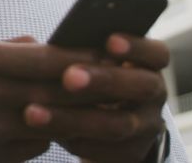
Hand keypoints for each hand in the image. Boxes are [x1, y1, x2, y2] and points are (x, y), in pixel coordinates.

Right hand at [0, 38, 101, 162]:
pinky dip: (47, 136)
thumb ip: (6, 49)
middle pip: (53, 92)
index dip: (78, 57)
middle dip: (87, 88)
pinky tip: (47, 126)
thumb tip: (49, 46)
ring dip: (71, 114)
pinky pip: (37, 147)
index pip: (43, 57)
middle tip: (114, 81)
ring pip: (51, 122)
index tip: (104, 53)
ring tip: (88, 104)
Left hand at [24, 34, 168, 161]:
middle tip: (69, 77)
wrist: (108, 124)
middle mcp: (155, 95)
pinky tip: (44, 134)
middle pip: (142, 87)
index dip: (136, 46)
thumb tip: (35, 43)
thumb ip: (80, 51)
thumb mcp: (94, 62)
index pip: (157, 53)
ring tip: (34, 112)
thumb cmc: (92, 78)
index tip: (109, 40)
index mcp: (149, 65)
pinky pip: (105, 151)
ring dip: (74, 118)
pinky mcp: (132, 154)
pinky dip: (74, 141)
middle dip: (105, 80)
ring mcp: (147, 127)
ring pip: (118, 125)